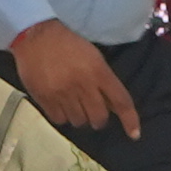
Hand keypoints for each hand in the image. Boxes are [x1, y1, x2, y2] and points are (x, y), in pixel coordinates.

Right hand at [10, 21, 138, 136]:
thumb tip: (111, 106)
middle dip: (98, 119)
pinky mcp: (46, 99)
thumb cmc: (68, 44)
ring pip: (79, 121)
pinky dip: (63, 116)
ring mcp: (64, 94)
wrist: (36, 36)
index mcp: (98, 72)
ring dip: (80, 117)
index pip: (121, 101)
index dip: (130, 120)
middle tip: (92, 111)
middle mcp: (83, 85)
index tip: (134, 134)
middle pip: (99, 118)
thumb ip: (103, 80)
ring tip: (73, 104)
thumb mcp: (93, 56)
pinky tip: (60, 105)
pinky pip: (60, 120)